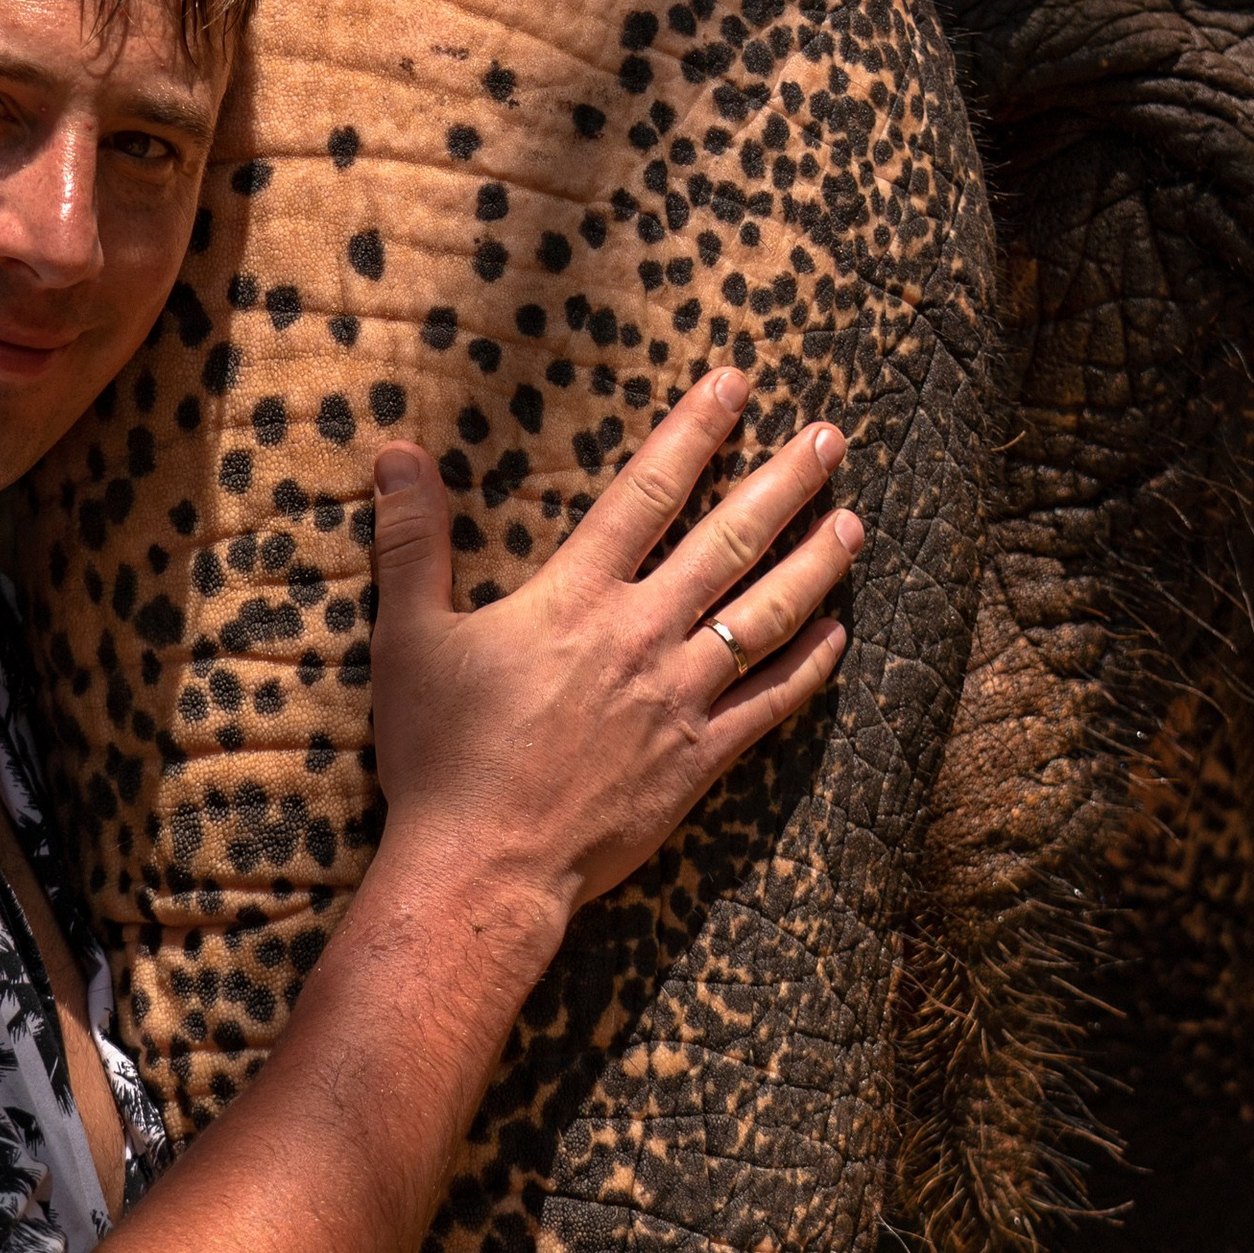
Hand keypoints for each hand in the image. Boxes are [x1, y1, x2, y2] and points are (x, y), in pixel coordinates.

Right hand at [365, 367, 860, 931]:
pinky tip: (840, 633)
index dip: (695, 431)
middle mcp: (642, 636)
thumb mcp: (408, 638)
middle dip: (786, 481)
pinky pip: (772, 703)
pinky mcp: (699, 761)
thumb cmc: (439, 755)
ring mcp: (680, 699)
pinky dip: (811, 665)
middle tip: (832, 438)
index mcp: (577, 598)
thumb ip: (411, 540)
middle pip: (732, 541)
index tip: (736, 385)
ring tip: (856, 523)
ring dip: (818, 563)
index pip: (648, 491)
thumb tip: (398, 452)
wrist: (482, 867)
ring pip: (770, 616)